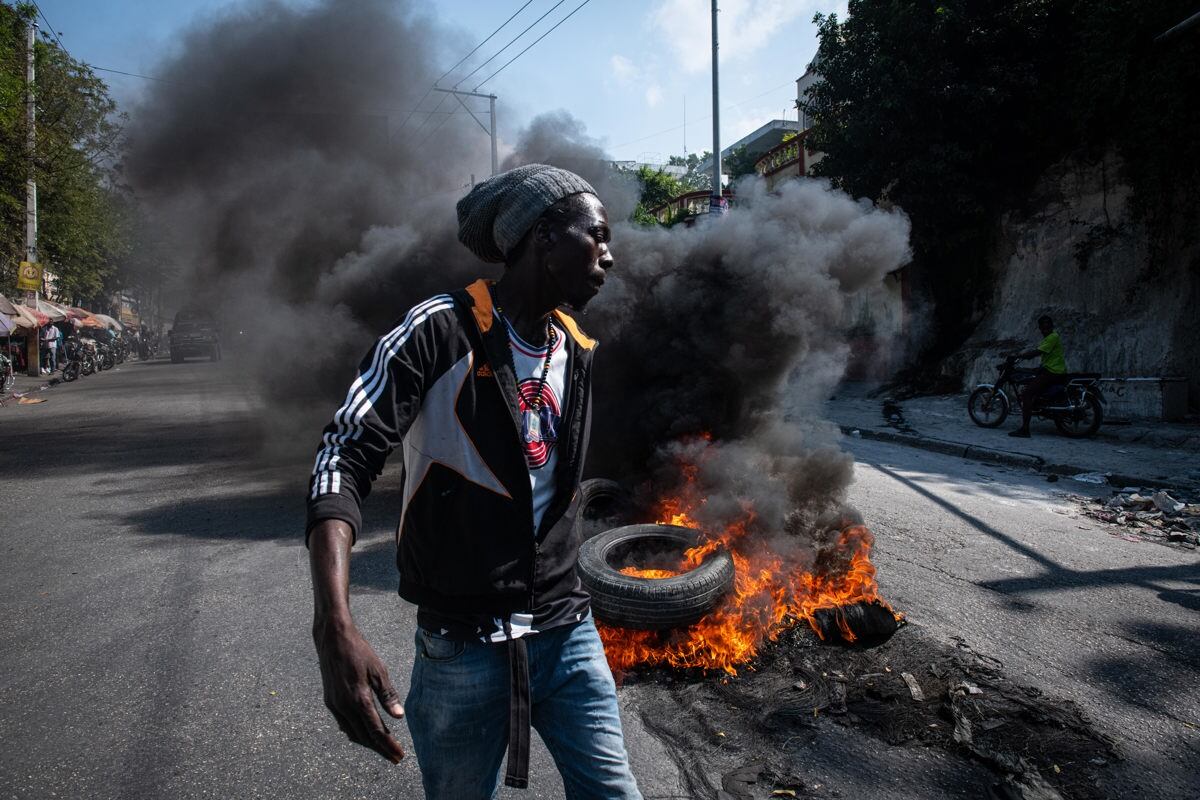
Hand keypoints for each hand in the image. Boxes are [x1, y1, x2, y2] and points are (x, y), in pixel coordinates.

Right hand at [314, 618, 405, 762]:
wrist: (332, 640)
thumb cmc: (359, 652)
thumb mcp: (378, 670)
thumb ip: (388, 695)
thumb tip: (399, 716)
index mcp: (359, 699)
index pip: (376, 731)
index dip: (388, 745)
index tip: (399, 755)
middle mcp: (344, 706)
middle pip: (364, 737)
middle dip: (380, 749)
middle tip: (395, 757)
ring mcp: (334, 705)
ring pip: (352, 733)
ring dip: (368, 743)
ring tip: (383, 748)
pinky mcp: (329, 702)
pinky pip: (344, 724)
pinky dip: (356, 732)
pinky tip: (364, 733)